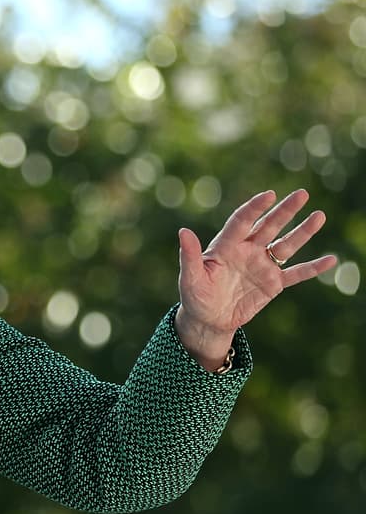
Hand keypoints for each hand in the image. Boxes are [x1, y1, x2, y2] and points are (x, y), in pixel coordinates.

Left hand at [175, 189, 336, 368]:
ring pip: (285, 245)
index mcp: (226, 246)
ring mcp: (262, 266)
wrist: (208, 319)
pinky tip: (330, 260)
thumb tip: (183, 231)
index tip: (268, 195)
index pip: (242, 221)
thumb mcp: (190, 277)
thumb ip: (190, 255)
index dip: (254, 208)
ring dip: (302, 232)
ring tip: (319, 216)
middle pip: (268, 226)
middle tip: (301, 194)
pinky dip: (312, 268)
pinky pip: (296, 273)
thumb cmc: (195, 296)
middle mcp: (247, 251)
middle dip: (284, 211)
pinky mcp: (273, 284)